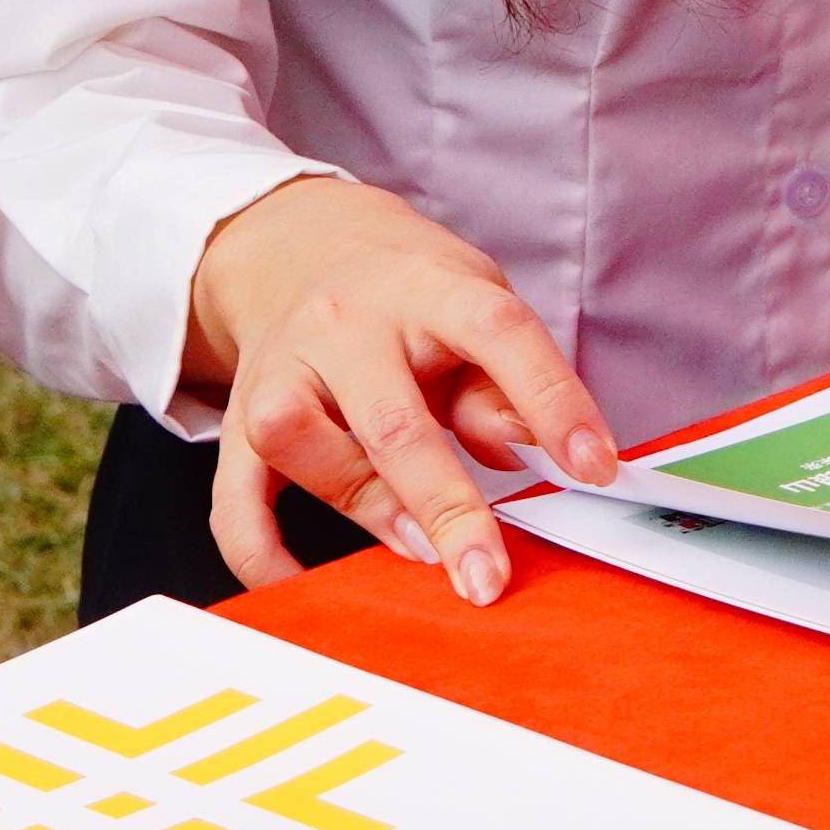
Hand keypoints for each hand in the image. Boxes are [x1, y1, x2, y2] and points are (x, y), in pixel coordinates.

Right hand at [186, 171, 618, 601]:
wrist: (304, 243)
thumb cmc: (411, 295)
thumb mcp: (473, 301)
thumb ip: (501, 378)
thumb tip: (525, 449)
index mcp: (426, 285)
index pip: (498, 333)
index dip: (552, 401)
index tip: (595, 469)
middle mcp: (346, 323)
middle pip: (392, 419)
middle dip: (446, 506)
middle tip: (488, 576)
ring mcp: (282, 369)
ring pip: (298, 442)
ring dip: (362, 508)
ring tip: (418, 551)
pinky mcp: (239, 419)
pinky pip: (234, 496)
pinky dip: (261, 551)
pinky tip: (302, 586)